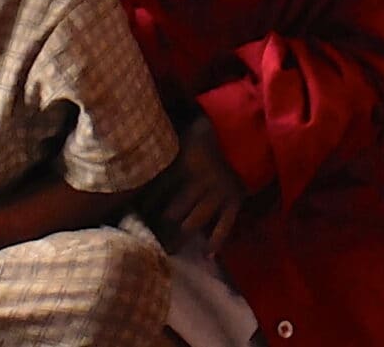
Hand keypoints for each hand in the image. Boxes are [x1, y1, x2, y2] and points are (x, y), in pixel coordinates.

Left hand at [155, 115, 243, 253]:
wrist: (248, 128)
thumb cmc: (213, 129)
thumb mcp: (187, 132)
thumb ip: (171, 145)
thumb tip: (148, 150)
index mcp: (183, 164)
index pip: (157, 191)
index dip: (145, 205)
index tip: (135, 216)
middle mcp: (198, 183)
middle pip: (173, 211)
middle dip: (161, 226)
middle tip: (150, 239)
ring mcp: (217, 194)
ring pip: (194, 221)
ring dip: (181, 235)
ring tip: (170, 250)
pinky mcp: (234, 201)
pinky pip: (224, 225)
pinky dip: (216, 241)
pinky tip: (208, 255)